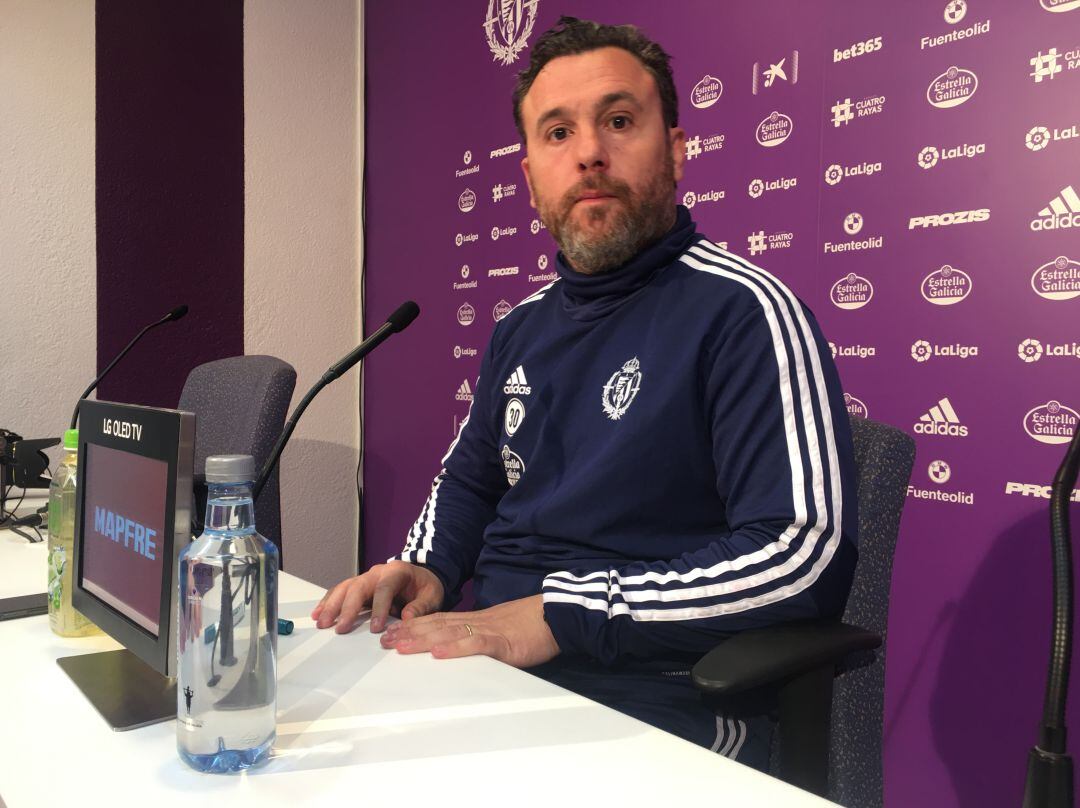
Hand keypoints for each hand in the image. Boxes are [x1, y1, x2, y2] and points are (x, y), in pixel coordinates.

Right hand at [311, 561, 444, 633]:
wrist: (421, 577)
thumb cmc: (425, 587)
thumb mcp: (433, 596)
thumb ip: (421, 607)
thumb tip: (406, 618)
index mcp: (397, 571)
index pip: (385, 588)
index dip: (379, 607)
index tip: (376, 628)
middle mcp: (378, 572)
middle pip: (358, 587)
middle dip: (348, 608)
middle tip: (340, 628)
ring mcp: (365, 578)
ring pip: (345, 587)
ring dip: (332, 605)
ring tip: (322, 622)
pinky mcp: (358, 586)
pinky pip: (340, 591)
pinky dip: (328, 602)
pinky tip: (318, 614)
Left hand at [380, 594, 559, 668]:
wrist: (558, 614)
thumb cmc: (532, 624)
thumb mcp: (500, 629)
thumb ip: (481, 637)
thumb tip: (462, 648)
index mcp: (476, 620)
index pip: (439, 620)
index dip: (414, 626)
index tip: (393, 632)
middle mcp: (476, 622)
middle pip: (437, 625)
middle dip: (409, 633)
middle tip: (385, 640)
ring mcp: (488, 630)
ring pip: (449, 633)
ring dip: (423, 639)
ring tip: (401, 646)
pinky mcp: (503, 642)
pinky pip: (475, 645)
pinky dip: (455, 648)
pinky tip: (439, 653)